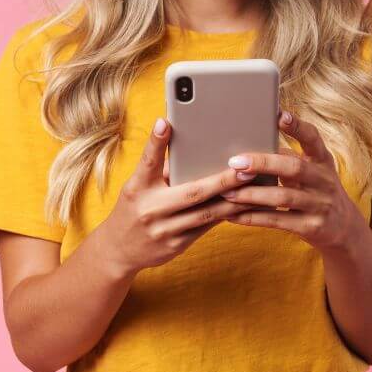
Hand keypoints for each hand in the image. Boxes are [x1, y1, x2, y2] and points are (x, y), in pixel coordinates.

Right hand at [99, 117, 260, 276]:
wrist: (118, 250)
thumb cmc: (133, 208)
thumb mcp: (136, 186)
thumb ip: (158, 168)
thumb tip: (185, 144)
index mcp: (137, 188)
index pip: (147, 161)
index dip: (156, 142)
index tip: (165, 122)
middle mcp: (150, 209)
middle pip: (191, 192)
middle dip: (222, 180)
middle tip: (246, 169)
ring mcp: (164, 230)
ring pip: (205, 213)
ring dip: (232, 201)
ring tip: (253, 187)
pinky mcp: (176, 245)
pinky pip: (205, 228)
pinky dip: (225, 215)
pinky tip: (242, 206)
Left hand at [220, 110, 367, 253]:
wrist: (344, 228)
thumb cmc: (317, 190)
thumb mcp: (312, 171)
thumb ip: (288, 158)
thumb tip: (250, 142)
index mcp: (322, 160)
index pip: (313, 138)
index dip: (298, 126)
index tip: (280, 115)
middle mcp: (324, 180)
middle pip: (293, 168)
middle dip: (262, 164)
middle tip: (235, 162)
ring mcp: (320, 205)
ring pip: (282, 197)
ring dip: (251, 194)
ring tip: (227, 192)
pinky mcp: (312, 227)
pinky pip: (278, 221)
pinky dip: (253, 217)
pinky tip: (233, 215)